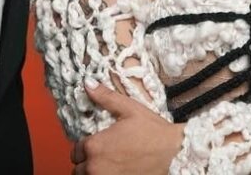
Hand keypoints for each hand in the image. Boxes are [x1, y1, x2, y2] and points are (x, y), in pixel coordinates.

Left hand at [70, 80, 185, 174]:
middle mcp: (95, 167)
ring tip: (109, 165)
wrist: (174, 154)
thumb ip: (106, 97)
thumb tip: (88, 83)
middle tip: (104, 155)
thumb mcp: (129, 109)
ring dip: (93, 173)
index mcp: (94, 146)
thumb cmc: (153, 132)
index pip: (76, 151)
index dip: (86, 146)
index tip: (97, 145)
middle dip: (88, 162)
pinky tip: (117, 172)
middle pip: (78, 169)